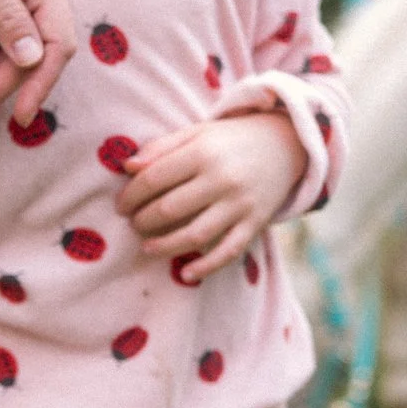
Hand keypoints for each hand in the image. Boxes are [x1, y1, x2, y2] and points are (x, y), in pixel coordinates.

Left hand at [0, 0, 76, 129]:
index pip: (58, 45)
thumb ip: (7, 13)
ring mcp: (31, 5)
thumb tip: (30, 59)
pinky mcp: (12, 11)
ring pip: (18, 58)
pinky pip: (6, 47)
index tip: (18, 114)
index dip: (40, 84)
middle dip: (2, 91)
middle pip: (35, 58)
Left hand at [117, 111, 303, 281]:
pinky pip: (229, 251)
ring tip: (147, 247)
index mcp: (202, 153)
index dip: (131, 195)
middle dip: (143, 221)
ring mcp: (240, 204)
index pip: (154, 179)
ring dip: (165, 246)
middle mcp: (222, 179)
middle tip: (134, 224)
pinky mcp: (255, 223)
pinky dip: (206, 267)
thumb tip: (127, 167)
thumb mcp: (196, 133)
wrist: (285, 144)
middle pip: (170, 209)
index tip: (121, 205)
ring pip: (195, 235)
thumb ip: (161, 148)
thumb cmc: (229, 140)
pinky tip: (185, 274)